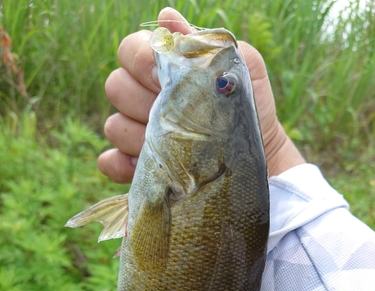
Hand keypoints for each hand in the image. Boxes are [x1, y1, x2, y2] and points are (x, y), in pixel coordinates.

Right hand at [98, 8, 304, 182]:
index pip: (129, 51)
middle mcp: (141, 99)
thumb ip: (206, 43)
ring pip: (113, 126)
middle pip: (115, 86)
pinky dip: (122, 165)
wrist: (250, 155)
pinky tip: (147, 167)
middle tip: (174, 114)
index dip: (143, 63)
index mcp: (160, 70)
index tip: (168, 79)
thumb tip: (167, 17)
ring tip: (174, 145)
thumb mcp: (239, 70)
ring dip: (139, 136)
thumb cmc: (242, 108)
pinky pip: (110, 162)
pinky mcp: (133, 166)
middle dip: (142, 100)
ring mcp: (134, 133)